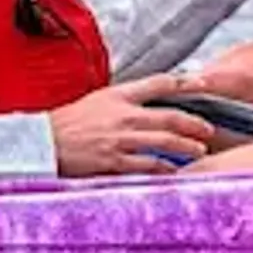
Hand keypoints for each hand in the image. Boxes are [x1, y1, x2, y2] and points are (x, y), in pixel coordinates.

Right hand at [48, 72, 219, 176]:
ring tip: (199, 149)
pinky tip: (174, 170)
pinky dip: (163, 167)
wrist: (43, 141)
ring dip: (186, 145)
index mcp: (119, 95)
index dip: (186, 82)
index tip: (205, 83)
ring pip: (163, 141)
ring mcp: (120, 138)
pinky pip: (146, 164)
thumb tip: (151, 104)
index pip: (159, 83)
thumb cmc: (70, 122)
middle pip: (169, 116)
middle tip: (209, 129)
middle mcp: (123, 114)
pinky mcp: (113, 160)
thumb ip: (126, 101)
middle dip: (194, 123)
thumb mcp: (99, 101)